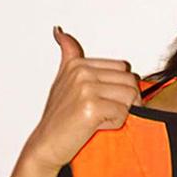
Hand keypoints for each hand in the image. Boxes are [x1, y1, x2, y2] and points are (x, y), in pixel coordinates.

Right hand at [26, 26, 142, 169]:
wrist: (46, 145)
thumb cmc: (58, 118)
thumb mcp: (63, 80)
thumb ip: (69, 55)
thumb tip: (59, 30)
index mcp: (78, 64)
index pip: (123, 68)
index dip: (120, 88)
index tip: (103, 99)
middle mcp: (81, 72)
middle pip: (130, 81)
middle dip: (125, 101)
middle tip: (103, 113)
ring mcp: (85, 88)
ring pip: (130, 96)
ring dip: (120, 112)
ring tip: (99, 118)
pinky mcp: (91, 107)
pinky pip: (123, 113)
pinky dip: (115, 124)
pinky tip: (96, 126)